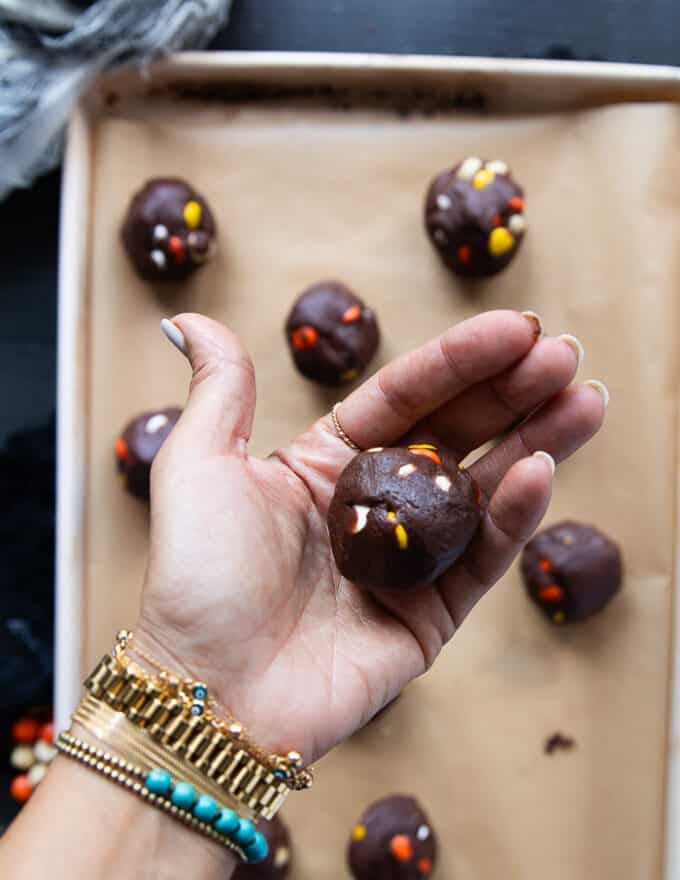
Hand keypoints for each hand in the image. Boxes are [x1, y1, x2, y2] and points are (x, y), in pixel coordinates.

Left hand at [138, 310, 604, 764]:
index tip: (515, 326)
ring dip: (537, 441)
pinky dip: (513, 515)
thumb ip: (221, 388)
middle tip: (563, 353)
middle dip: (513, 392)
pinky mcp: (430, 615)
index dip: (459, 361)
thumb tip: (190, 318)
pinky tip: (539, 468)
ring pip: (483, 490)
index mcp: (327, 462)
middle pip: (457, 434)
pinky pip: (480, 557)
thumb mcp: (199, 462)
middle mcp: (374, 504)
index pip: (406, 397)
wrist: (206, 691)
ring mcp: (407, 560)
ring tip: (585, 398)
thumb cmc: (196, 573)